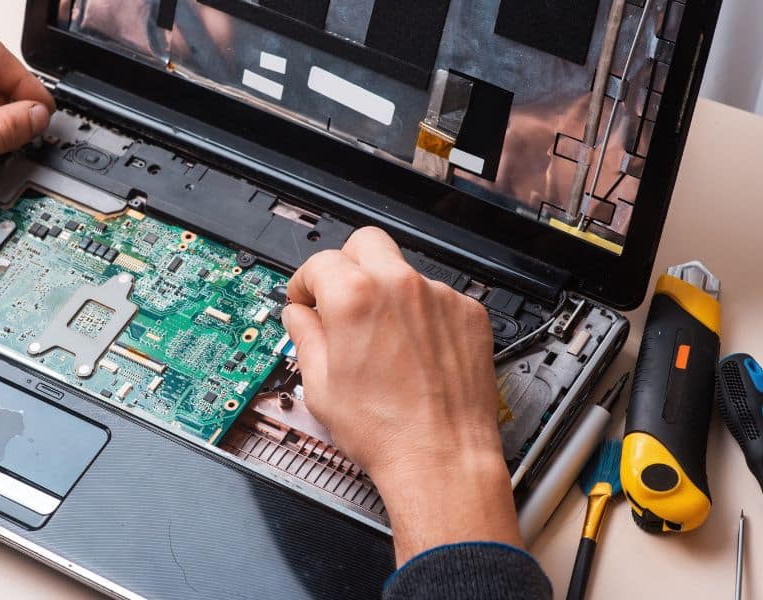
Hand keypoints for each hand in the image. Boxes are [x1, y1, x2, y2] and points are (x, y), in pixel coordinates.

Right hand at [282, 227, 520, 564]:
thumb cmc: (385, 432)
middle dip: (346, 265)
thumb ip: (304, 337)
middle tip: (340, 300)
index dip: (305, 283)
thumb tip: (299, 318)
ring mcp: (440, 297)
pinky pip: (437, 298)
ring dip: (387, 293)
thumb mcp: (320, 386)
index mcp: (355, 298)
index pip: (320, 262)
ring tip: (382, 340)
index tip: (306, 299)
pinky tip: (415, 352)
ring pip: (403, 272)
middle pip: (366, 243)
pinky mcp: (469, 314)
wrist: (442, 459)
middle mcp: (400, 286)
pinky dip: (422, 315)